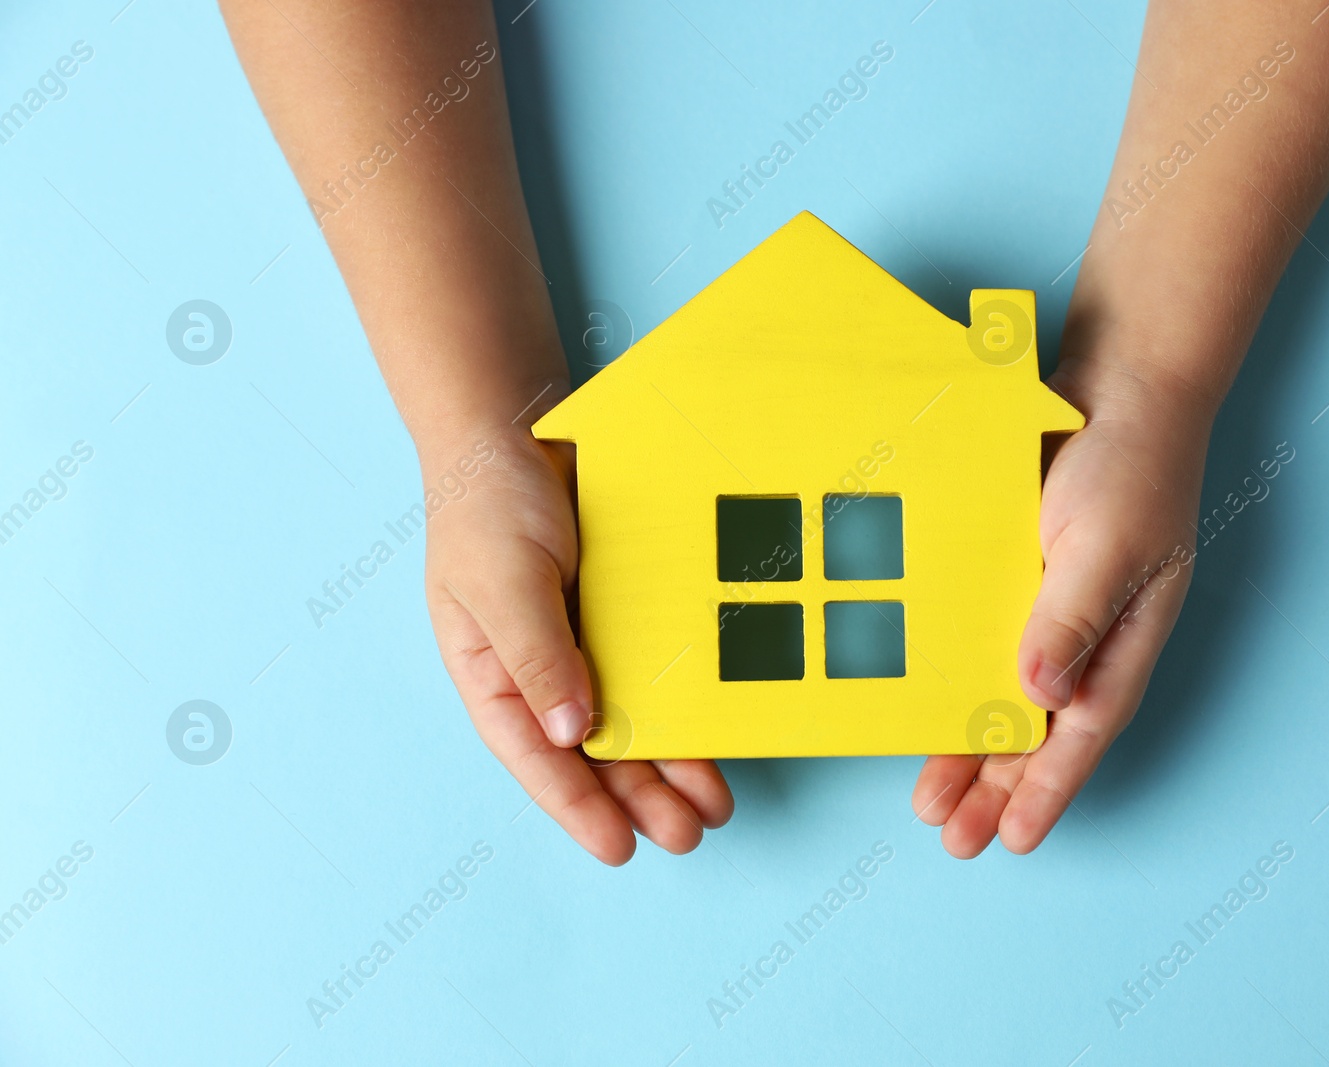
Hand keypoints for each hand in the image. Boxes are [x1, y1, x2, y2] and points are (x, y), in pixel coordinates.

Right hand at [422, 425, 732, 864]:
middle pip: (593, 752)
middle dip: (640, 798)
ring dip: (672, 767)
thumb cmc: (489, 504)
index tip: (618, 848)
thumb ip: (535, 654)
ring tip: (713, 809)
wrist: (524, 430)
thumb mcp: (501, 580)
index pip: (533, 755)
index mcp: (493, 675)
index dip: (575, 805)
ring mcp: (591, 646)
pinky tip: (719, 738)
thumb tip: (568, 733)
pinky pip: (663, 673)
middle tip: (687, 836)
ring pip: (635, 722)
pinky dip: (688, 707)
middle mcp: (545, 672)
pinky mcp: (632, 619)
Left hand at [912, 367, 1210, 856]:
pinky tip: (919, 711)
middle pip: (1038, 729)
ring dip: (970, 749)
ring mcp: (1044, 606)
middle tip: (953, 838)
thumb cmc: (1129, 461)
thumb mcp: (1106, 542)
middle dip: (998, 789)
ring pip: (1001, 697)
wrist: (1117, 378)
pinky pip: (976, 643)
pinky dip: (952, 682)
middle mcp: (1083, 633)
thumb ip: (1072, 618)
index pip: (1083, 731)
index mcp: (1122, 637)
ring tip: (930, 802)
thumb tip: (1040, 697)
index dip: (1048, 789)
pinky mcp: (1008, 575)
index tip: (1014, 840)